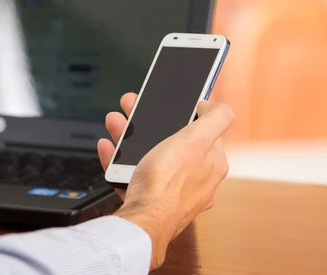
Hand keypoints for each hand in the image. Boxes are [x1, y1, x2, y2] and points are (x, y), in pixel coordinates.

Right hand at [97, 93, 232, 269]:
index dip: (185, 111)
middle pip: (172, 141)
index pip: (203, 131)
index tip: (170, 102)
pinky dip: (121, 160)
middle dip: (150, 122)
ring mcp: (171, 191)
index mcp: (211, 164)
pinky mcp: (149, 200)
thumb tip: (216, 106)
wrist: (140, 222)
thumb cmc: (166, 184)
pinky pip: (133, 174)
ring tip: (116, 123)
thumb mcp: (197, 139)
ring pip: (150, 155)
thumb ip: (216, 117)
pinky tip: (110, 149)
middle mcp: (194, 180)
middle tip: (134, 107)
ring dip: (131, 135)